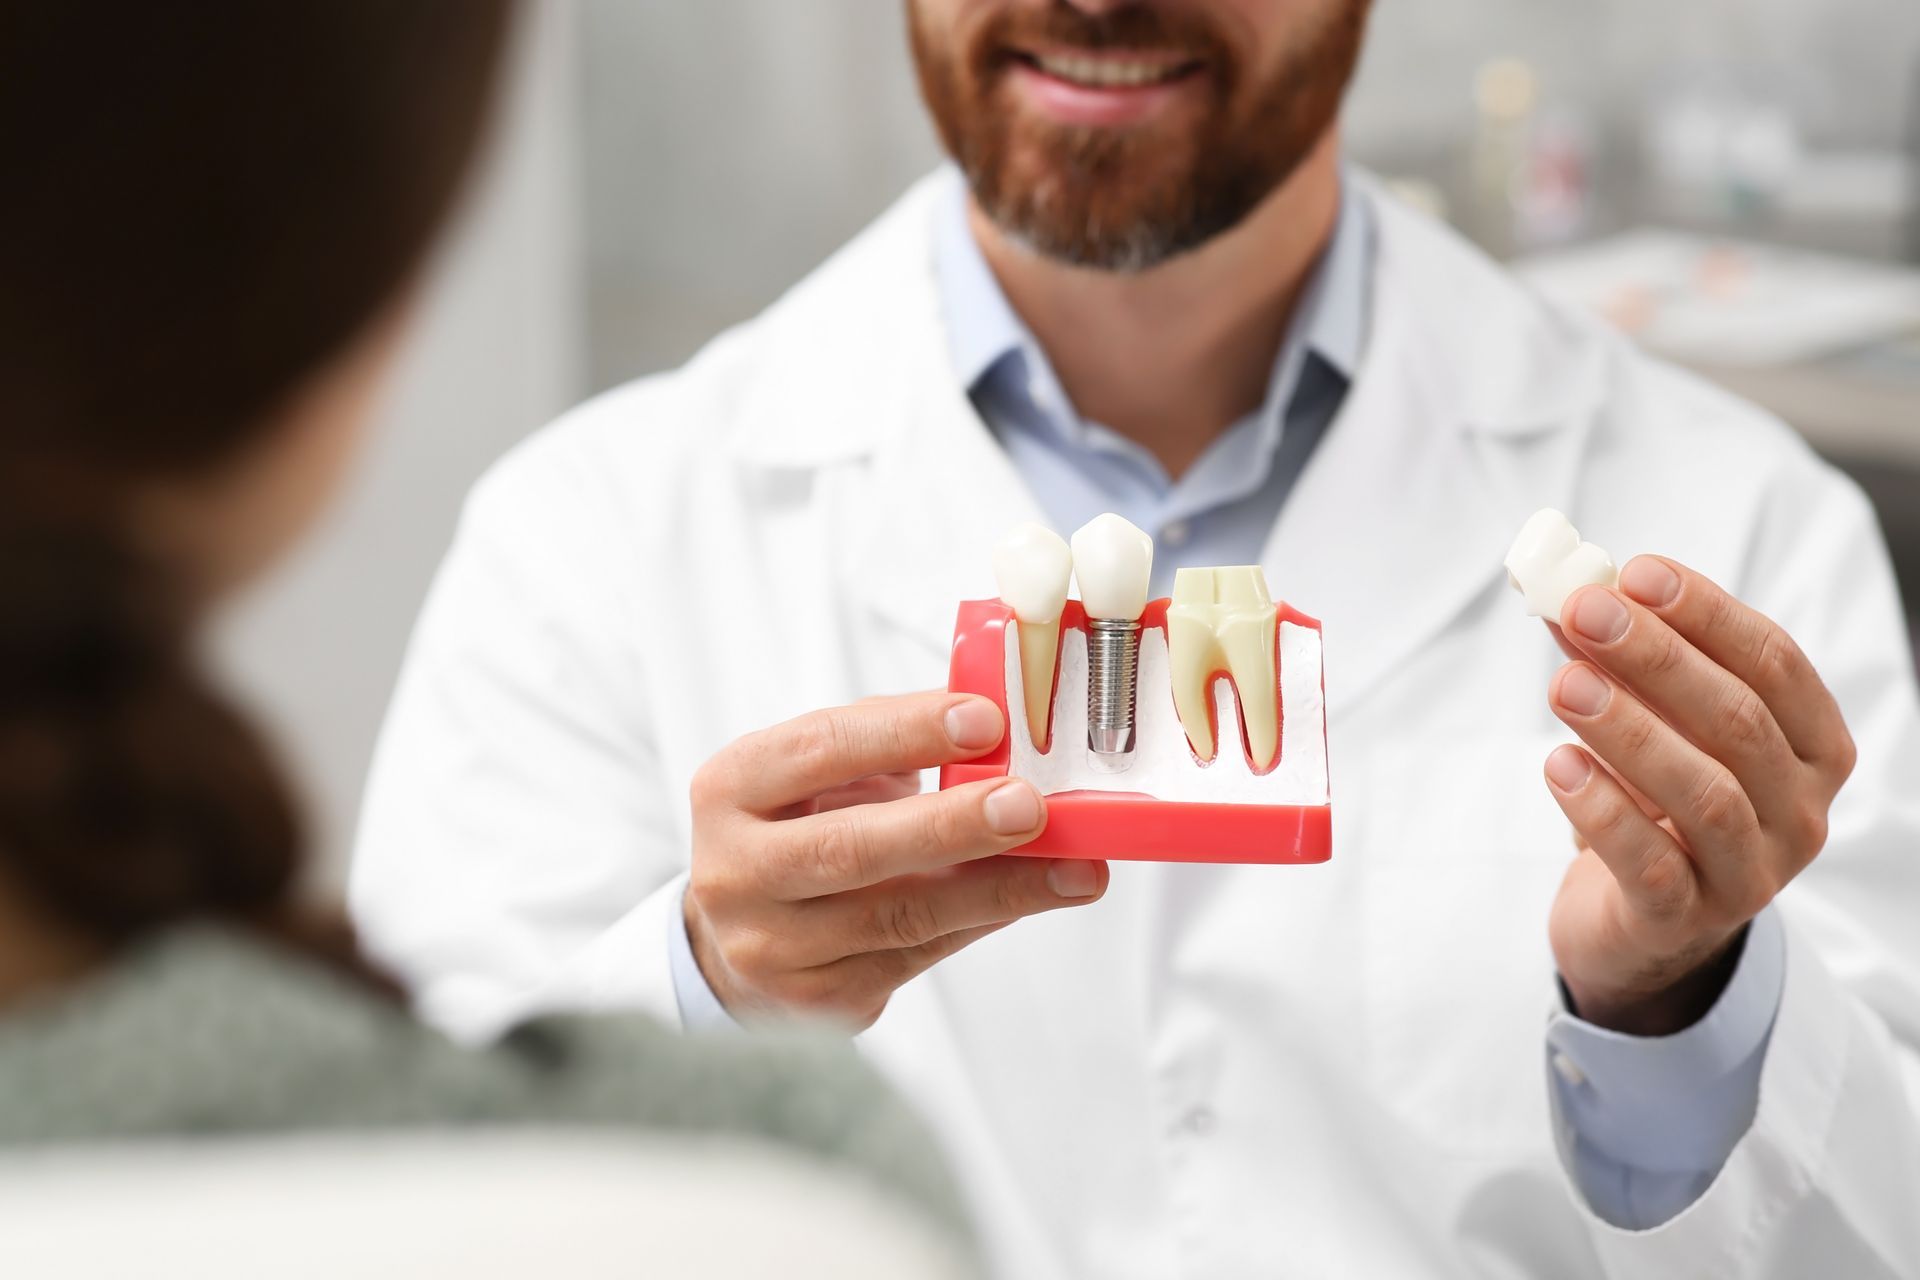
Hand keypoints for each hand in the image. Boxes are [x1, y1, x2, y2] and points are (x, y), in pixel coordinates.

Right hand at [685, 690, 1107, 1027]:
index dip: (904, 732)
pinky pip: (916, 958)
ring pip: (898, 917)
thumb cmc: (799, 828)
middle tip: (1027, 805)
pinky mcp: (817, 1001)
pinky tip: (1033, 897)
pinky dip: (982, 921)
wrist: (738, 936)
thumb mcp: (820, 772)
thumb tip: (997, 729)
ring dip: (996, 889)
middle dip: (950, 825)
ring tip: (1070, 866)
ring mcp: (771, 948)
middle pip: (851, 849)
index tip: (984, 720)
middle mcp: (736, 872)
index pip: (820, 749)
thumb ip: (892, 741)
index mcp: (731, 789)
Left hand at [1541, 556, 1855, 1034]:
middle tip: (1585, 611)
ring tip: (1563, 684)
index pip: (1776, 663)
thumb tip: (1567, 591)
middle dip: (1658, 659)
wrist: (1639, 925)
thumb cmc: (1654, 802)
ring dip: (1628, 729)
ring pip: (1704, 794)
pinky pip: (1650, 864)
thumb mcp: (1646, 723)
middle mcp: (1799, 811)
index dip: (1707, 614)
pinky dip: (1603, 809)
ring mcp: (1751, 873)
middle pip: (1739, 721)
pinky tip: (1558, 765)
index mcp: (1811, 746)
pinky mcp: (1685, 920)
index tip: (1636, 572)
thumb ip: (1613, 660)